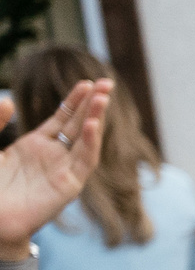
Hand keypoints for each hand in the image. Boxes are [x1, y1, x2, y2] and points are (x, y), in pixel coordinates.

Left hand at [0, 78, 107, 240]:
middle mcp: (54, 157)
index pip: (63, 118)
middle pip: (79, 125)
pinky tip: (93, 126)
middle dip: (94, 104)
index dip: (75, 100)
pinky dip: (91, 144)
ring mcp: (63, 171)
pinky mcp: (68, 187)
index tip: (87, 82)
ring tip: (104, 98)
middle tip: (108, 83)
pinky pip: (84, 162)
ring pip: (87, 141)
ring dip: (97, 119)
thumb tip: (7, 99)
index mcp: (36, 145)